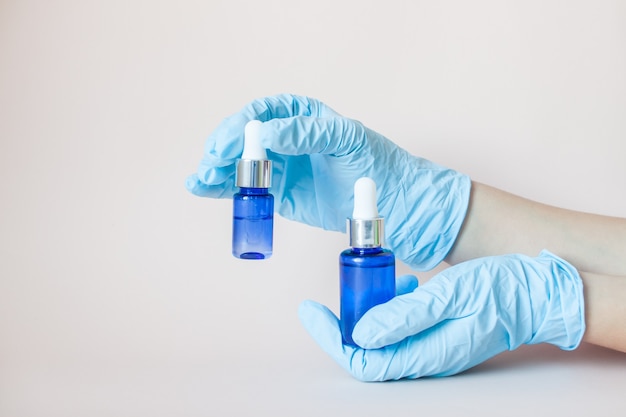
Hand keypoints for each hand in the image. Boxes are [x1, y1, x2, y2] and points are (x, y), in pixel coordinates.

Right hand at [186, 94, 469, 269]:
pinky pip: (248, 187)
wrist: (391, 203)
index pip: (263, 113)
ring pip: (240, 162)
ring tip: (199, 182)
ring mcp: (281, 165)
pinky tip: (206, 190)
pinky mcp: (280, 192)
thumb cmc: (374, 164)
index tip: (228, 143)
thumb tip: (265, 132)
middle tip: (209, 166)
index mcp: (302, 116)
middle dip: (222, 149)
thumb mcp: (345, 141)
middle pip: (244, 137)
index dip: (240, 126)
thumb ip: (307, 132)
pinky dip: (226, 188)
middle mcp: (287, 138)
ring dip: (216, 170)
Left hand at [298, 250, 584, 380]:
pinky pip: (403, 327)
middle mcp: (425, 358)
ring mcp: (432, 348)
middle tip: (341, 288)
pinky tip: (406, 284)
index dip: (331, 338)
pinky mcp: (438, 335)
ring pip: (384, 337)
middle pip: (368, 351)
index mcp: (425, 355)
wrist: (537, 294)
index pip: (362, 360)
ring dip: (372, 309)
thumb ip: (404, 317)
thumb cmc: (499, 292)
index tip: (311, 310)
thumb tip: (361, 335)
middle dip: (346, 321)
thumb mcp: (448, 296)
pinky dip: (394, 305)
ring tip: (380, 280)